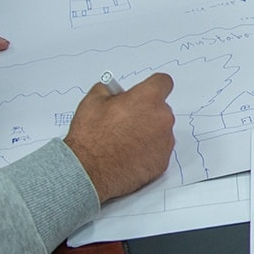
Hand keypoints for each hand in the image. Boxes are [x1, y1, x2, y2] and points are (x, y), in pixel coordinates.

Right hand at [64, 73, 176, 201]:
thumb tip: (114, 90)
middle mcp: (163, 118)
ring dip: (148, 133)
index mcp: (148, 98)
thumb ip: (109, 89)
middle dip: (146, 112)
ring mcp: (165, 141)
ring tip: (125, 141)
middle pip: (161, 109)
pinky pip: (159, 151)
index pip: (163, 82)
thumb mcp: (92, 101)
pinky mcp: (163, 161)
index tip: (145, 92)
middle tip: (126, 121)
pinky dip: (148, 151)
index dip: (152, 87)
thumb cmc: (90, 137)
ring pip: (161, 131)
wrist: (88, 171)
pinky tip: (129, 155)